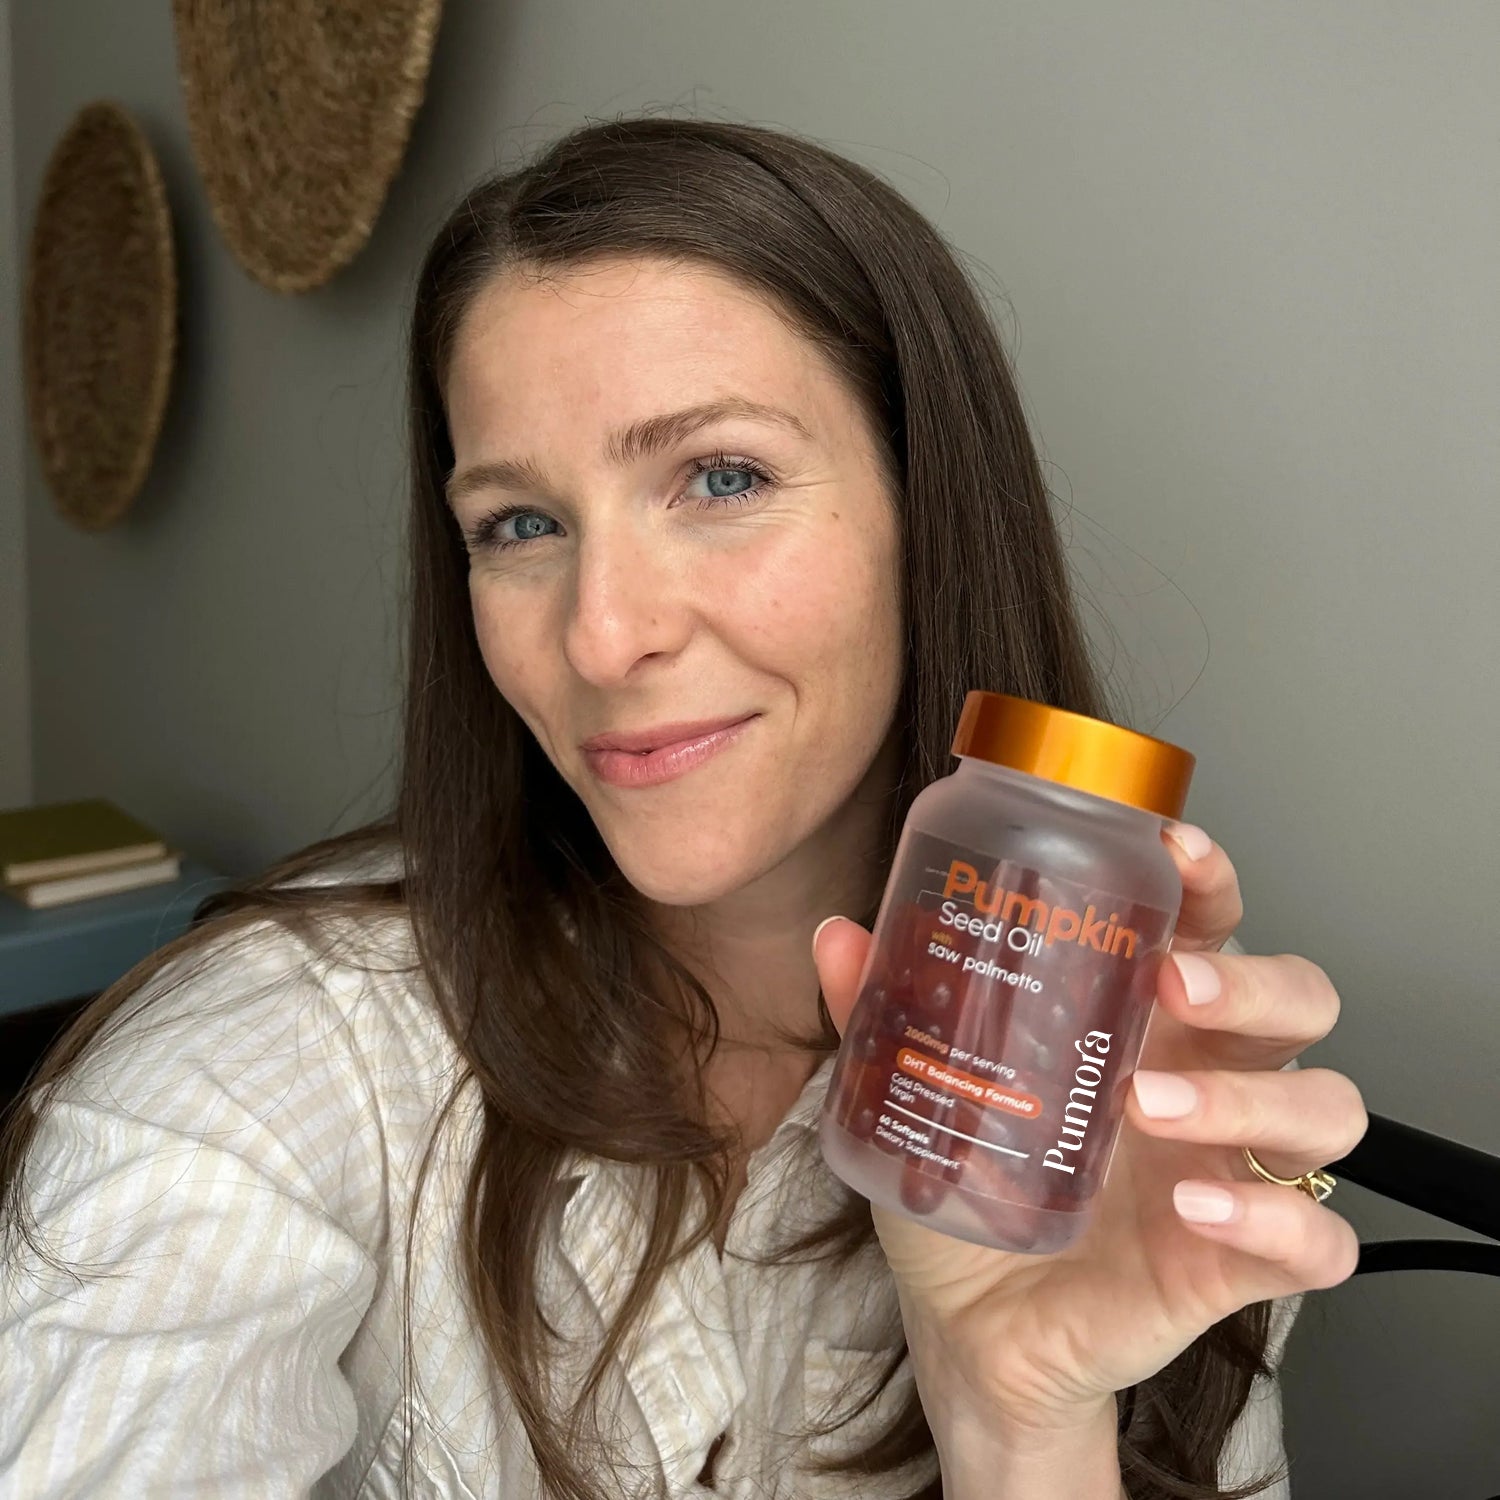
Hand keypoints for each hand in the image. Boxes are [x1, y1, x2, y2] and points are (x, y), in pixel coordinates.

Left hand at [812, 822, 1365, 1437]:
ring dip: (1250, 1099)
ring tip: (1147, 1105)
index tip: (1173, 847)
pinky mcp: (1236, 1261)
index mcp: (1140, 1019)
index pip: (1211, 927)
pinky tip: (1196, 1209)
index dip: (1212, 879)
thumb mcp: (917, 1092)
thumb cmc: (964, 1190)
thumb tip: (840, 935)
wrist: (967, 1324)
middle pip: (1298, 1000)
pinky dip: (1275, 1222)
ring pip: (1325, 1109)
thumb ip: (882, 1012)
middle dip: (1253, 982)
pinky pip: (1317, 1241)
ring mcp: (1228, 1168)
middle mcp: (1203, 1080)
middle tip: (1172, 985)